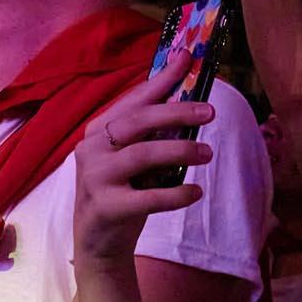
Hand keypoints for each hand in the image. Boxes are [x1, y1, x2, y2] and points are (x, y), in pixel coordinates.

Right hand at [73, 53, 214, 264]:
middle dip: (176, 112)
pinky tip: (195, 192)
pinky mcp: (105, 208)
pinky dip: (175, 194)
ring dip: (180, 152)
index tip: (188, 57)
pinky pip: (147, 198)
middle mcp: (91, 149)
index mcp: (98, 131)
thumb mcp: (132, 158)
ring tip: (208, 154)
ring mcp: (94, 178)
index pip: (134, 99)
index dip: (162, 78)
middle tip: (210, 112)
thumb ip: (151, 133)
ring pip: (142, 155)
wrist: (98, 244)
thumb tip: (191, 100)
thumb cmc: (123, 192)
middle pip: (137, 122)